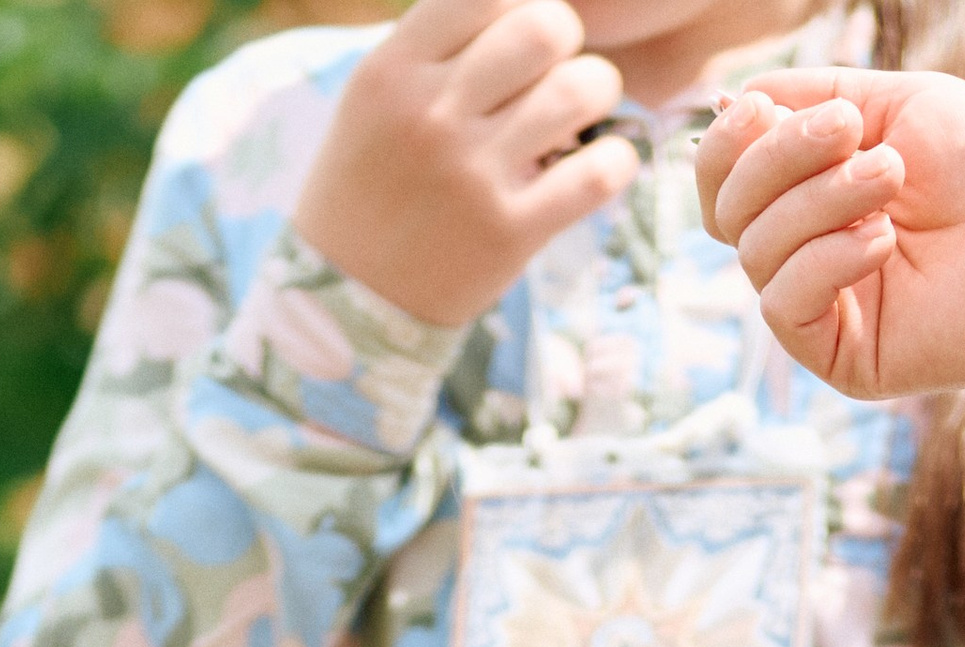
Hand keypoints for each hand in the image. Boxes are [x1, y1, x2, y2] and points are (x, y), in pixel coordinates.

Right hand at [294, 0, 640, 334]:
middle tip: (559, 73)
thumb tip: (510, 9)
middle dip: (567, 43)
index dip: (520, 8)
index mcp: (395, 70)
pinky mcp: (509, 233)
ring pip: (578, 90)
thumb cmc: (371, 187)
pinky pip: (598, 174)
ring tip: (583, 117)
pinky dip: (618, 160)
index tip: (521, 42)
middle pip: (543, 27)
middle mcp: (432, 115)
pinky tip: (604, 164)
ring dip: (598, 94)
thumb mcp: (376, 100)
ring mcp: (472, 176)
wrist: (346, 300)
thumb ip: (434, 48)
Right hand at [698, 70, 964, 397]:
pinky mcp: (847, 360)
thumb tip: (728, 106)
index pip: (725, 187)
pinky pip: (783, 307)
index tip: (760, 106)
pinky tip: (883, 242)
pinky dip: (824, 260)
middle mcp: (812, 260)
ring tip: (892, 179)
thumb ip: (811, 98)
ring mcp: (829, 313)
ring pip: (754, 252)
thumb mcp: (893, 104)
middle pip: (727, 215)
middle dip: (778, 159)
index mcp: (816, 204)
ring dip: (819, 200)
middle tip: (855, 134)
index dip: (726, 145)